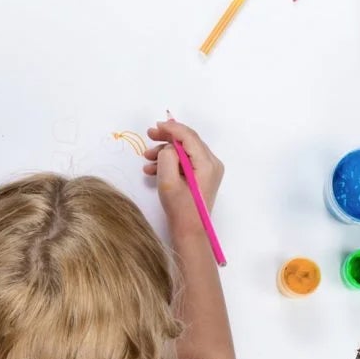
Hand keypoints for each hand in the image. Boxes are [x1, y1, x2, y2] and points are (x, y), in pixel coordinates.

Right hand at [141, 118, 223, 235]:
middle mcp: (212, 163)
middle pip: (188, 141)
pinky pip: (187, 162)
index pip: (189, 136)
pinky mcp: (204, 177)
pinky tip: (153, 169)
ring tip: (147, 160)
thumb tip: (169, 148)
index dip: (171, 128)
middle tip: (149, 136)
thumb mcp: (168, 182)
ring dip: (166, 152)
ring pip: (186, 151)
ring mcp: (209, 170)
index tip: (155, 126)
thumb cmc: (180, 209)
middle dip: (167, 138)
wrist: (191, 232)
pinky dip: (171, 162)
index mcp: (207, 164)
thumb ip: (167, 157)